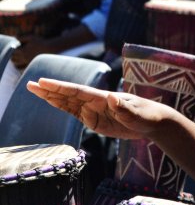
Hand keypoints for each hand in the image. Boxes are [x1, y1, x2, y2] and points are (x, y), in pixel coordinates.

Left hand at [11, 35, 53, 67]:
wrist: (50, 49)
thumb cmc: (40, 42)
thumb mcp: (31, 37)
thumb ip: (22, 37)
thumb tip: (15, 37)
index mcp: (23, 51)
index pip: (12, 52)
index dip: (12, 49)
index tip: (15, 46)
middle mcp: (24, 57)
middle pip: (13, 59)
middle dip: (12, 55)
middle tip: (15, 51)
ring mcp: (27, 61)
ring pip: (16, 63)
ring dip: (15, 60)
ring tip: (17, 56)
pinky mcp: (31, 63)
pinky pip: (22, 67)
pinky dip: (19, 64)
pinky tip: (22, 60)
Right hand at [27, 78, 175, 139]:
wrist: (155, 123)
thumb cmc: (149, 116)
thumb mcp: (138, 115)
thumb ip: (124, 108)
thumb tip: (111, 97)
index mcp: (105, 98)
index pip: (79, 91)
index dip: (61, 87)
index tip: (44, 82)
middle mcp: (97, 102)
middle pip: (69, 95)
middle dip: (50, 90)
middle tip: (30, 84)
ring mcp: (95, 110)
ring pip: (69, 103)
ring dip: (52, 97)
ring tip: (34, 90)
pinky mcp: (95, 120)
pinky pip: (75, 113)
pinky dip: (62, 106)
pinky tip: (51, 102)